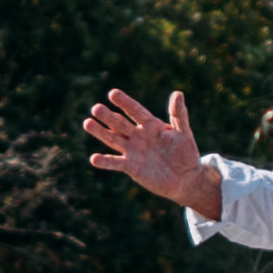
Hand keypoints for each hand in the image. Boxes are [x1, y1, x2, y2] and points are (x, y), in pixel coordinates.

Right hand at [82, 87, 220, 217]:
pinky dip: (105, 161)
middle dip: (108, 116)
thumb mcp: (184, 132)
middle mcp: (138, 136)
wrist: (185, 178)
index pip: (135, 111)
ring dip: (100, 132)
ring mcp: (133, 151)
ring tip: (87, 123)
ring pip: (113, 139)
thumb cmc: (185, 153)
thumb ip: (179, 114)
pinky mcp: (131, 167)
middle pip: (120, 123)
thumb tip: (177, 93)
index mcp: (150, 125)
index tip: (112, 93)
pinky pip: (116, 163)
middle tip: (96, 108)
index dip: (125, 103)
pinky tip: (94, 158)